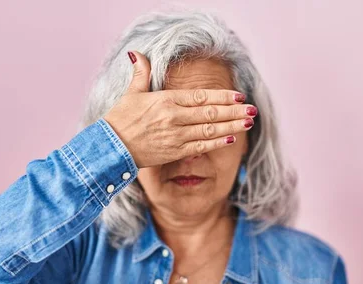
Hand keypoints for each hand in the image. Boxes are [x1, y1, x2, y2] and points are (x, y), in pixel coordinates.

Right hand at [103, 51, 256, 168]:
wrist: (111, 147)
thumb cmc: (120, 119)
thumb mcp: (131, 93)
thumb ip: (141, 73)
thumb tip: (137, 54)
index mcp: (167, 100)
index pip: (201, 96)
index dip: (222, 96)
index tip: (239, 95)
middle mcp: (175, 117)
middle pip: (211, 112)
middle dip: (234, 111)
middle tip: (252, 109)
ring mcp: (176, 136)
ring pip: (210, 129)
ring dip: (232, 125)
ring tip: (248, 122)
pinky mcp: (175, 151)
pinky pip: (201, 146)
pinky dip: (217, 142)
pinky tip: (231, 138)